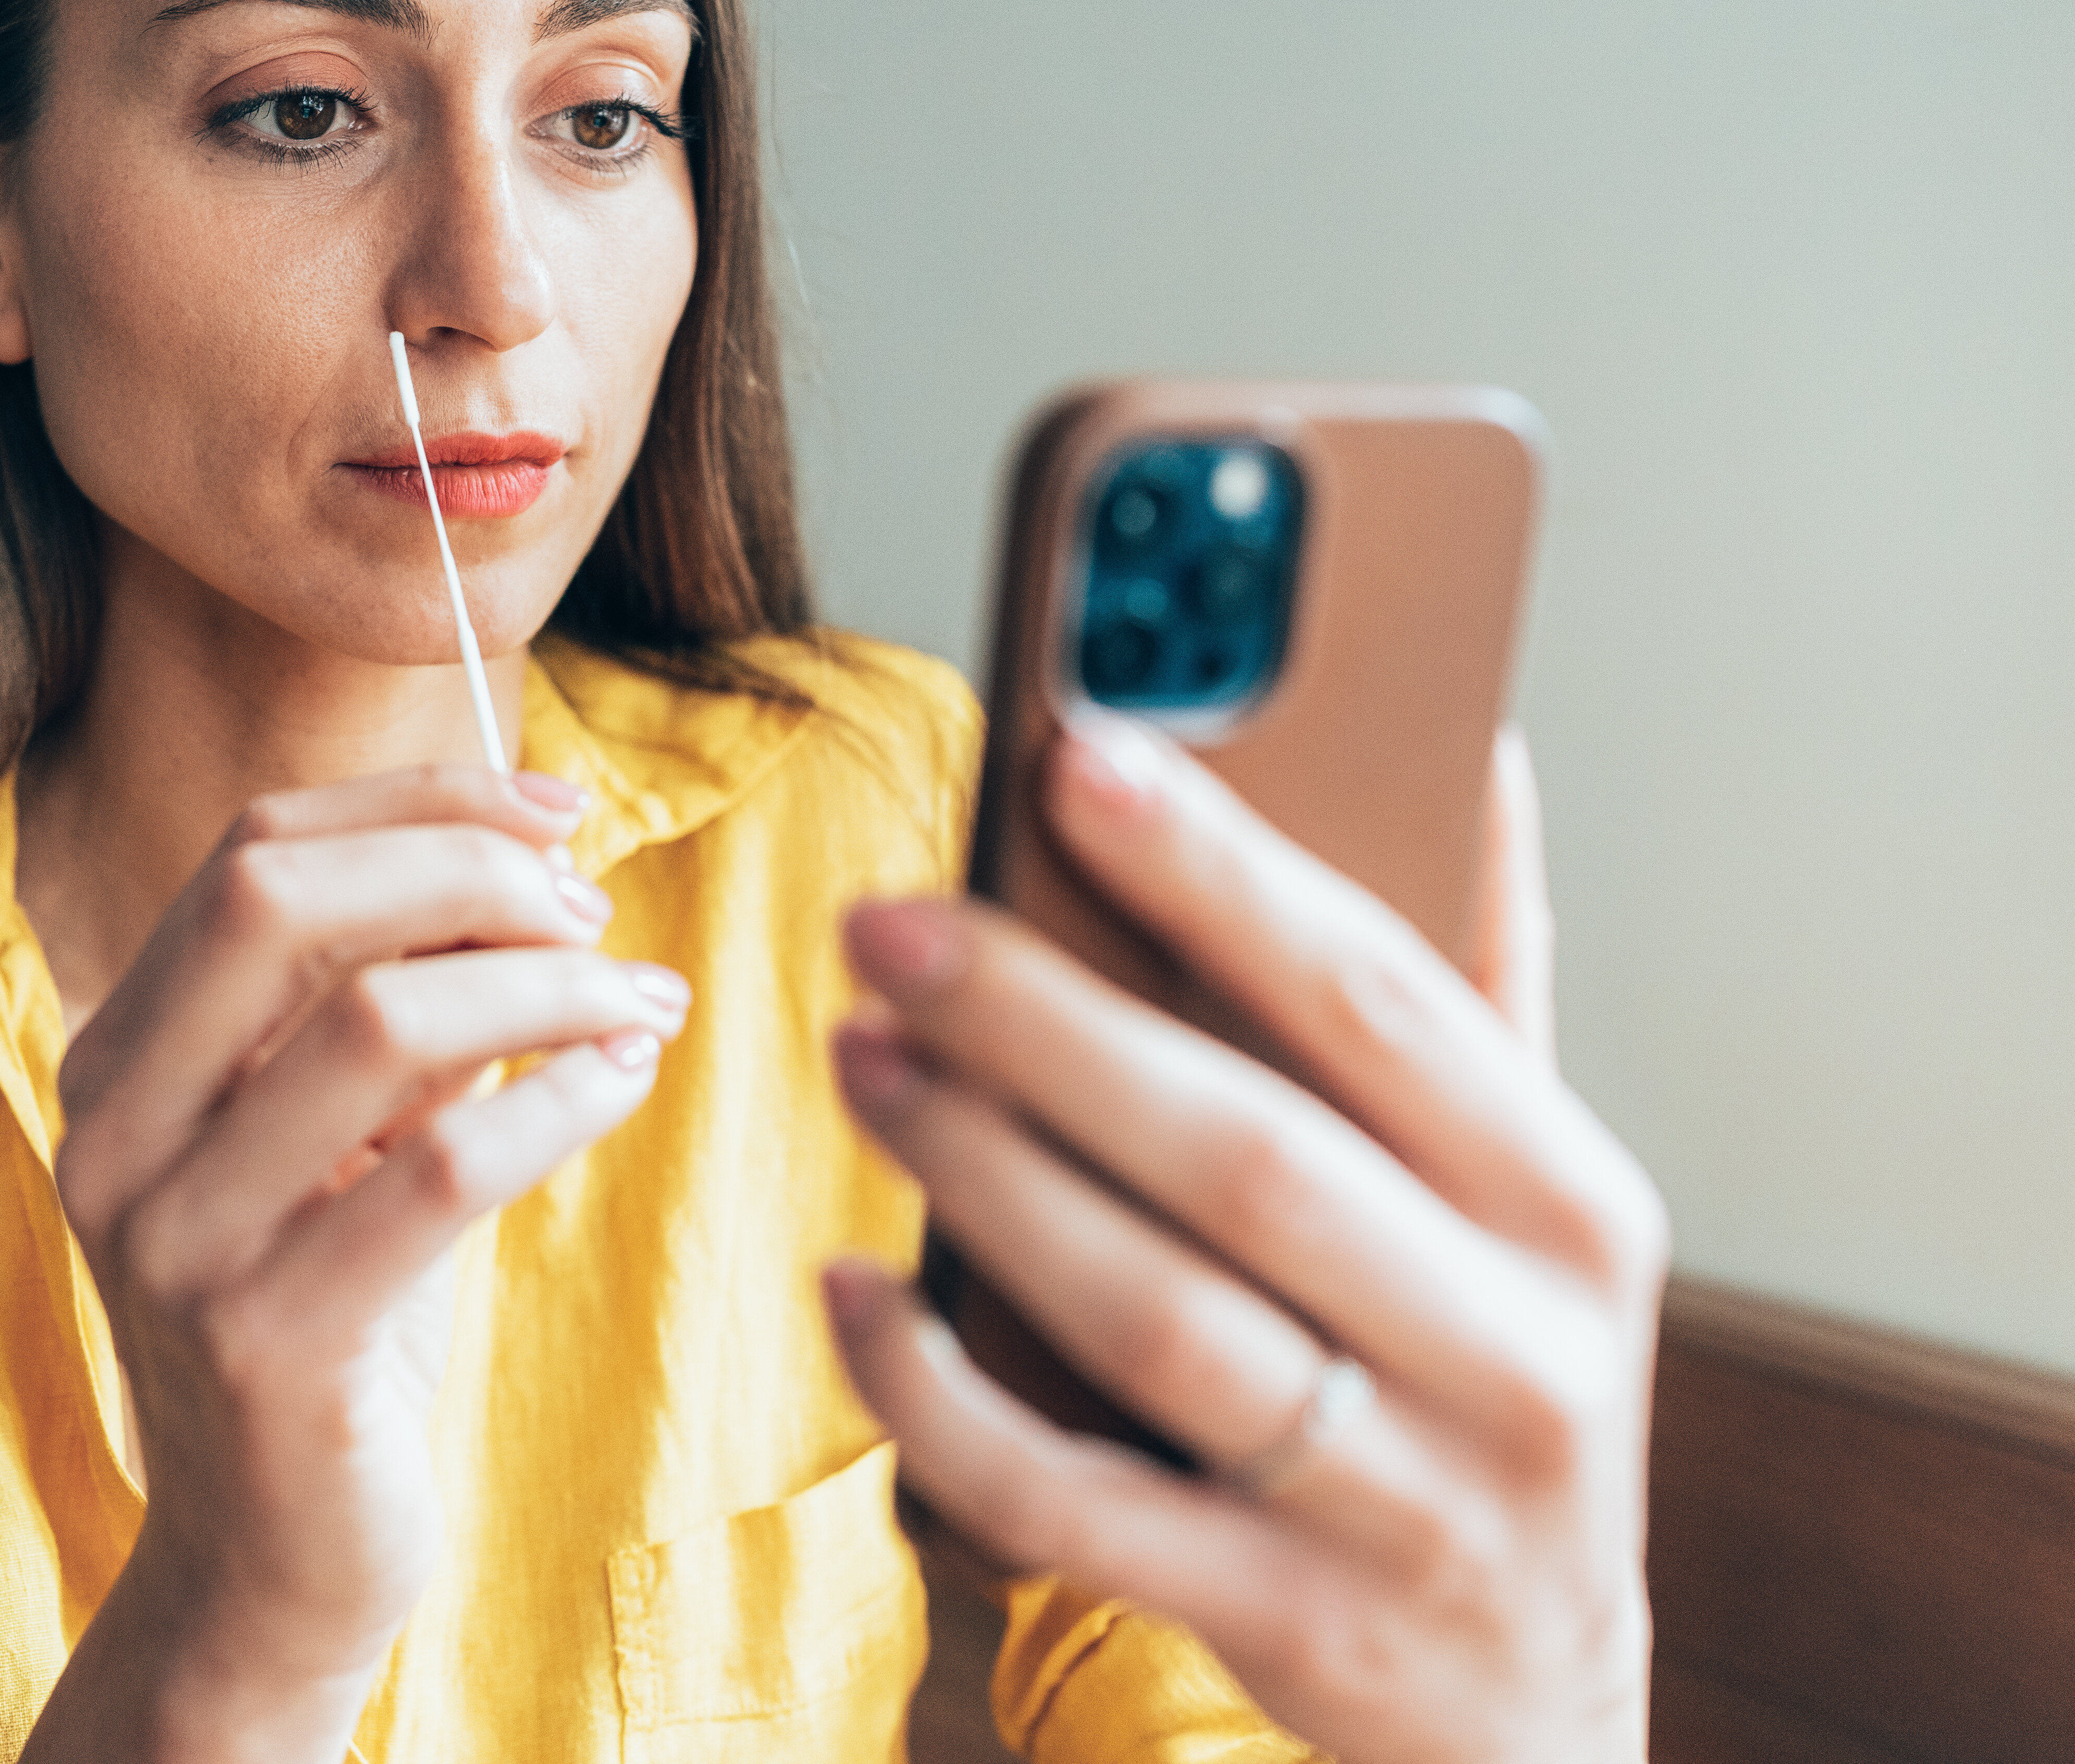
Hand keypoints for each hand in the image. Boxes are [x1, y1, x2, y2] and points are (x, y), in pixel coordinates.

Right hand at [35, 766, 684, 1761]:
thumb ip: (397, 1006)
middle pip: (282, 901)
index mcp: (119, 1060)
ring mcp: (180, 1243)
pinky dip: (559, 1099)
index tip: (559, 808)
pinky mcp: (272, 1346)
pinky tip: (623, 1079)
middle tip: (593, 910)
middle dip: (466, 869)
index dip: (418, 801)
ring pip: (374, 1022)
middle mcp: (119, 1135)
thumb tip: (540, 863)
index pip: (254, 850)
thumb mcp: (337, 1140)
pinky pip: (441, 1169)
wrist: (268, 1557)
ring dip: (545, 986)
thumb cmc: (329, 1316)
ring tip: (640, 1001)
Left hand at [823, 720, 1665, 1763]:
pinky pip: (1074, 1501)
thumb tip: (1470, 753)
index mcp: (1570, 1207)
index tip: (1077, 754)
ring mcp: (1409, 1506)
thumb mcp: (1531, 1204)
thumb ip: (1483, 990)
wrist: (1536, 1709)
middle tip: (889, 926)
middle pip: (1244, 1157)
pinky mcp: (1294, 1627)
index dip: (1222, 870)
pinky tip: (851, 1293)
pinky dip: (943, 1396)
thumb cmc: (1490, 1386)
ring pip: (1154, 1319)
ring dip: (981, 1177)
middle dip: (1044, 1026)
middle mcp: (1515, 1355)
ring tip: (861, 1059)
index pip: (1380, 998)